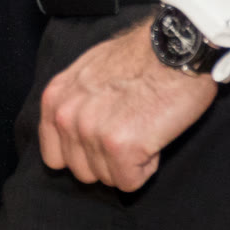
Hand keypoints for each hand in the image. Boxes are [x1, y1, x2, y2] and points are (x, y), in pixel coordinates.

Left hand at [37, 18, 217, 190]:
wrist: (174, 48)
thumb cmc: (140, 57)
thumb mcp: (88, 71)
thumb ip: (74, 101)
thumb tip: (73, 127)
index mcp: (55, 99)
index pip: (54, 156)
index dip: (83, 155)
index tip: (104, 141)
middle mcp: (66, 116)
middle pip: (82, 171)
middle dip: (108, 160)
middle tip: (131, 128)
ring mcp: (90, 131)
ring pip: (107, 178)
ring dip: (129, 162)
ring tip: (142, 127)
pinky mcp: (119, 146)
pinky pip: (130, 181)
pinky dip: (147, 166)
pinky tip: (153, 137)